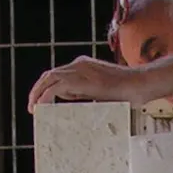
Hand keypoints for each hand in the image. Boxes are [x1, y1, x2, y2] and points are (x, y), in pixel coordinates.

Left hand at [26, 57, 159, 111]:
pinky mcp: (80, 79)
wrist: (140, 85)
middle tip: (32, 106)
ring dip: (38, 93)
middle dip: (38, 90)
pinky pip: (55, 86)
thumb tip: (77, 104)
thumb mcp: (103, 92)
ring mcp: (79, 70)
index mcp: (84, 66)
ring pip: (49, 78)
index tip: (43, 101)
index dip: (48, 87)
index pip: (59, 74)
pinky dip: (45, 96)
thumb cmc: (129, 91)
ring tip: (33, 108)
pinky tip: (41, 107)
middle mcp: (79, 65)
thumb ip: (89, 93)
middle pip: (50, 74)